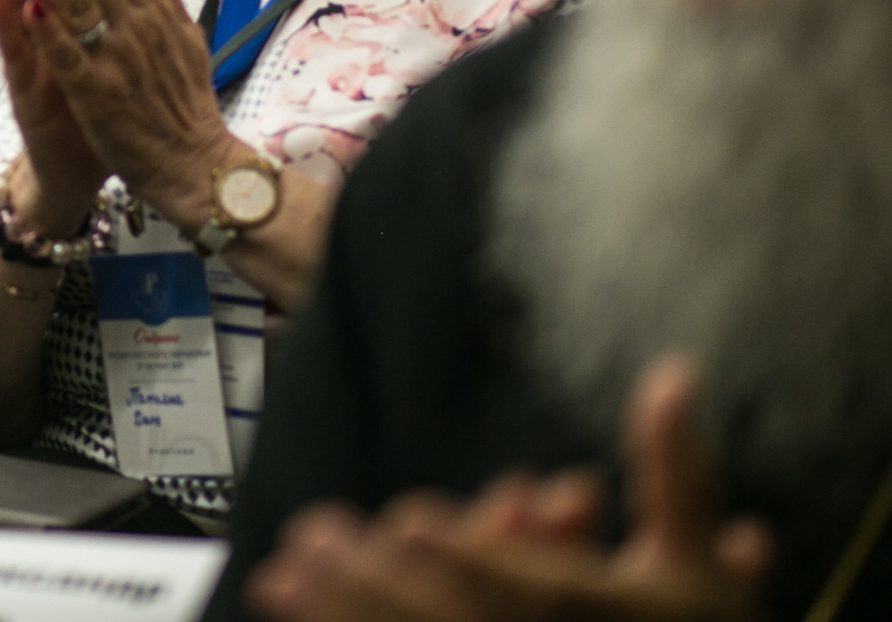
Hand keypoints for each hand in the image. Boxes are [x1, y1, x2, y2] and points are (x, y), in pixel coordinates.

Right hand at [0, 0, 109, 237]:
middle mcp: (43, 42)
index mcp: (69, 30)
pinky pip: (16, 56)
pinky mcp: (26, 97)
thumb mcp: (99, 59)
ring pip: (18, 10)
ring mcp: (31, 67)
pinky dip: (7, 26)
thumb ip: (103, 12)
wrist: (75, 177)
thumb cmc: (92, 116)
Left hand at [15, 0, 237, 227]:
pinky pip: (70, 58)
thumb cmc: (184, 101)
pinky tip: (27, 5)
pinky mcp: (97, 95)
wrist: (196, 165)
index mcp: (153, 14)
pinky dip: (50, 32)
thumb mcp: (185, 36)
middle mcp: (136, 29)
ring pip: (81, 5)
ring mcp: (116, 61)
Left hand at [247, 359, 769, 621]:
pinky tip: (290, 612)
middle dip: (372, 586)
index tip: (412, 526)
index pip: (527, 589)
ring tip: (276, 579)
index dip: (472, 558)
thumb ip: (677, 475)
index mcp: (596, 611)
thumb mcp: (696, 569)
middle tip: (303, 547)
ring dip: (341, 615)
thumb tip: (673, 374)